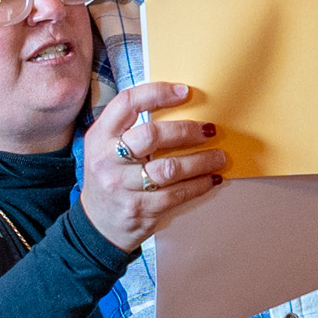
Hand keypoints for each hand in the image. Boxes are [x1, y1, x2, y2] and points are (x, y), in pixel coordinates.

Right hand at [79, 79, 223, 248]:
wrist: (98, 225)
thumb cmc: (111, 178)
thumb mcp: (107, 148)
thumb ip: (130, 129)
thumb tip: (176, 107)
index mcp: (99, 137)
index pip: (126, 103)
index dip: (157, 93)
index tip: (184, 92)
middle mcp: (107, 159)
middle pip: (151, 135)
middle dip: (186, 130)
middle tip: (209, 129)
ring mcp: (122, 186)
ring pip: (169, 168)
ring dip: (200, 161)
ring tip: (219, 156)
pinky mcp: (139, 208)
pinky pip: (176, 194)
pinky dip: (199, 185)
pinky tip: (212, 179)